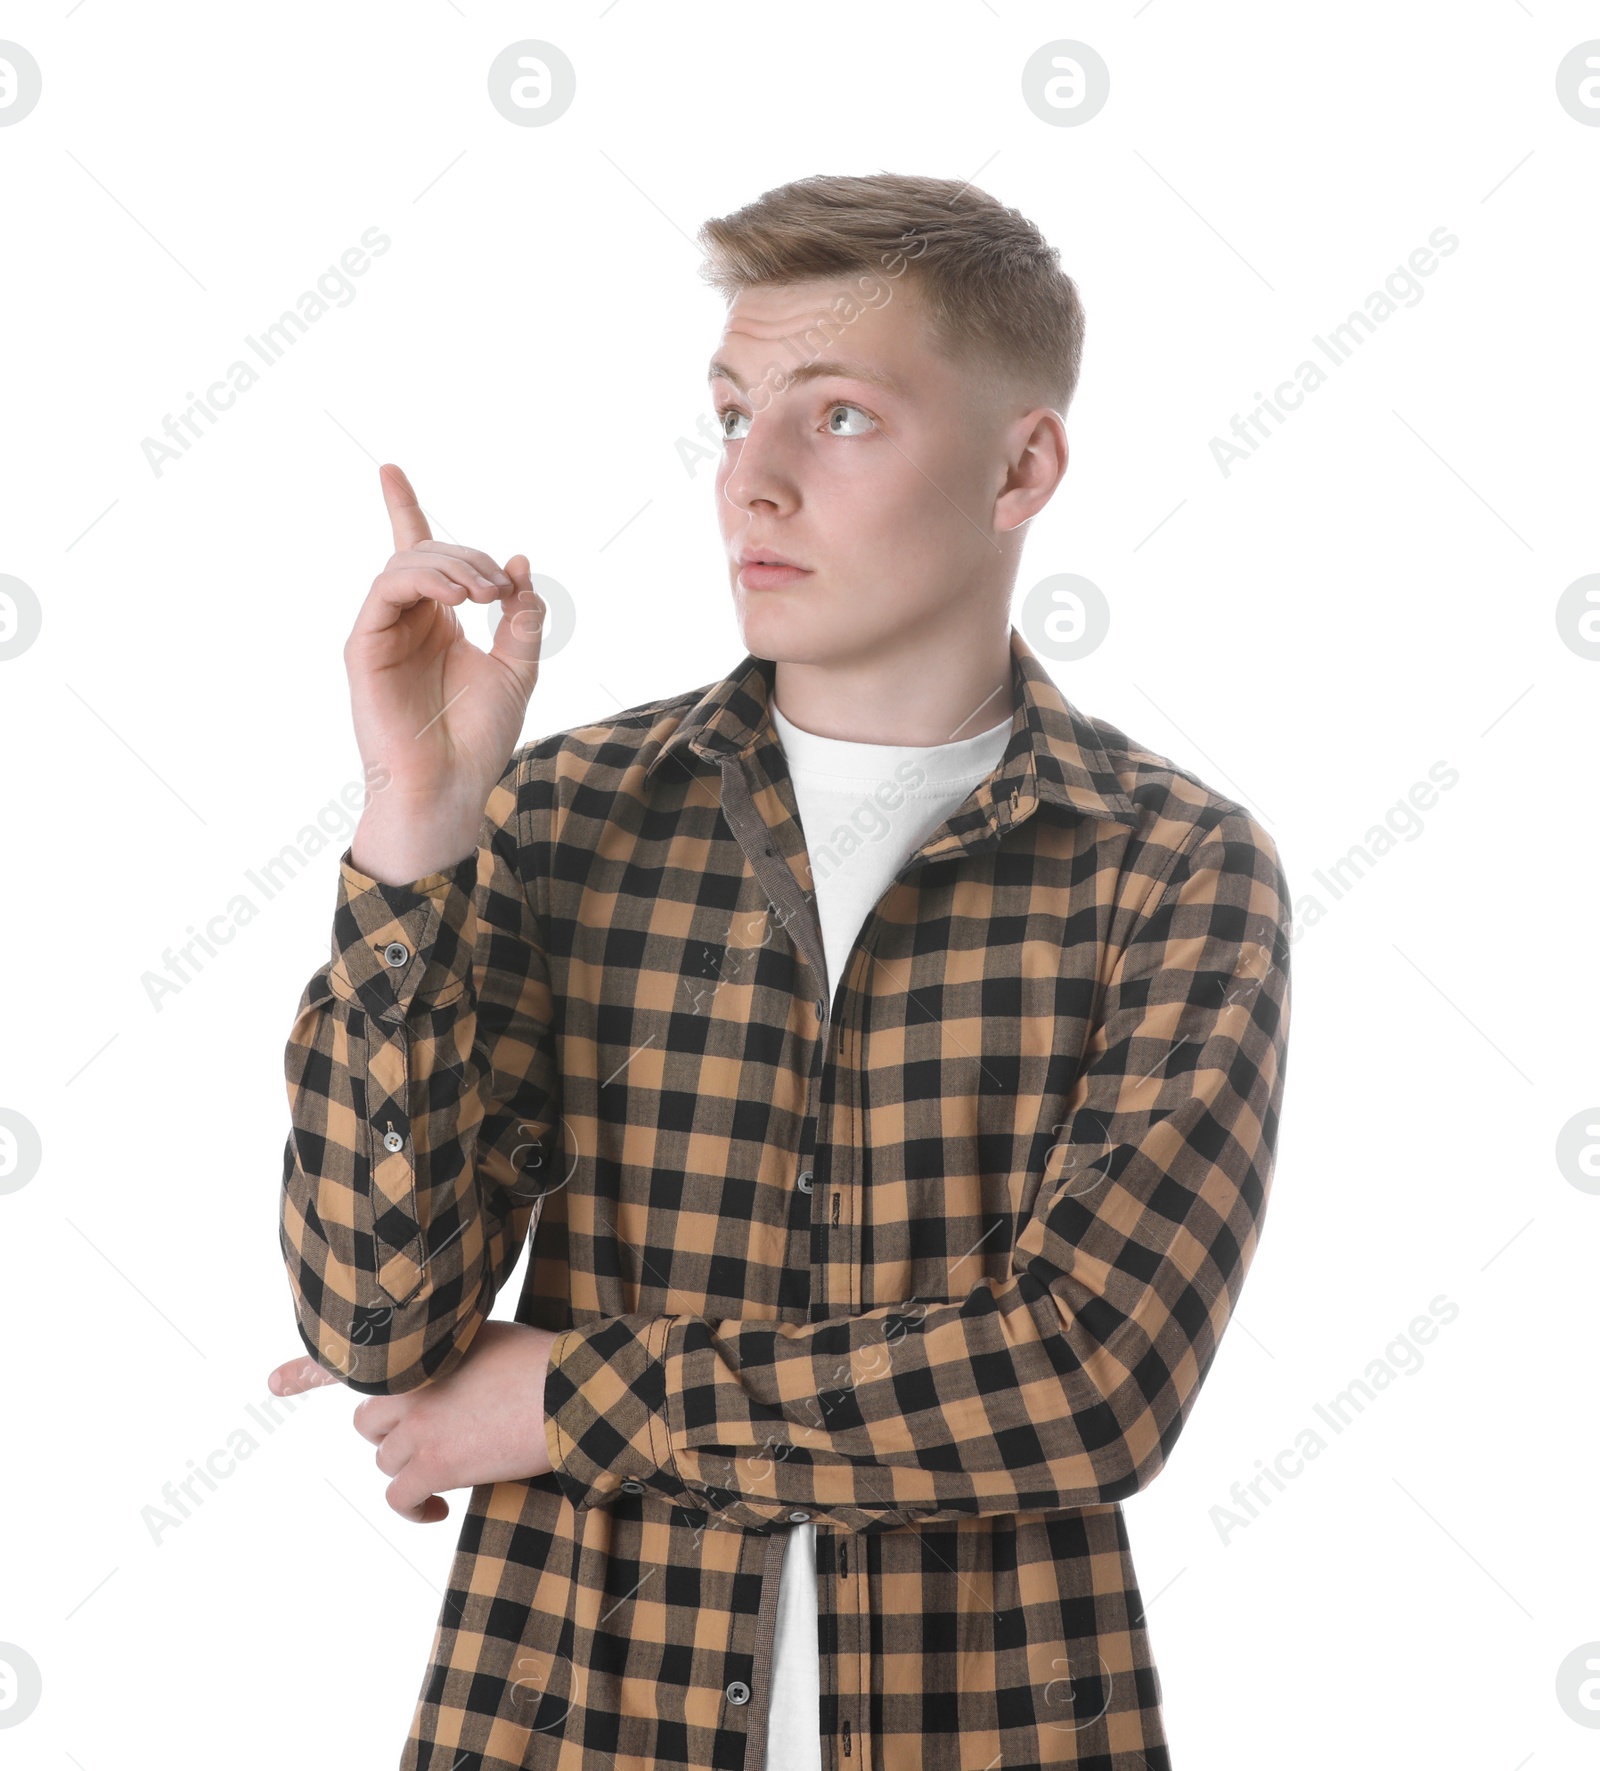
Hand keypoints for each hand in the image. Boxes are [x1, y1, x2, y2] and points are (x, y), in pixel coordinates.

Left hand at [266, 1320, 558, 1522]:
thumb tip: (456, 1383)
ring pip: (387, 1460)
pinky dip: (415, 1509)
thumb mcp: (491, 1338)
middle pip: (371, 1422)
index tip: (273, 1383)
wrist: (572, 1391)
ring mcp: (418, 1425)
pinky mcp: (433, 1465)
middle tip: (431, 1441)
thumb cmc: (547, 1363)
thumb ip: (456, 1355)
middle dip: (395, 1434)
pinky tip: (439, 1508)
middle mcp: (410, 1384)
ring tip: (450, 1470)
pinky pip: (400, 1497)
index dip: (305, 1371)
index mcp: (423, 1349)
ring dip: (412, 1468)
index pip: (348, 1358)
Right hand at [345, 463, 546, 882]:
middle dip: (469, 558)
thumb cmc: (480, 737)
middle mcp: (407, 622)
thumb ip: (521, 617)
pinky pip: (387, 588)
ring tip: (485, 593)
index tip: (388, 468)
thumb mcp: (518, 668)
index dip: (404, 508)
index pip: (421, 556)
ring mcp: (382, 632)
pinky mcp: (365, 646)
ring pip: (406, 564)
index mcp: (438, 623)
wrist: (451, 785)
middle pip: (426, 555)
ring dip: (452, 565)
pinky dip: (423, 579)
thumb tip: (520, 562)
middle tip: (503, 589)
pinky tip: (458, 597)